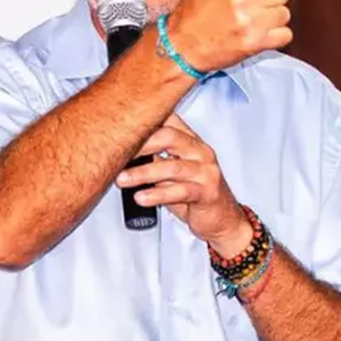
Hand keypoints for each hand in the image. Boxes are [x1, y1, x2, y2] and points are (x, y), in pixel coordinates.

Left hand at [116, 114, 252, 256]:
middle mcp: (200, 151)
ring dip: (142, 173)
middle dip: (140, 144)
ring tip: (122, 180)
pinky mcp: (208, 192)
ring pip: (171, 167)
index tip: (119, 128)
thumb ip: (155, 158)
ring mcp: (206, 171)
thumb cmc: (194, 194)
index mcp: (191, 141)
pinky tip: (141, 197)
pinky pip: (180, 191)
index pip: (169, 120)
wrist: (223, 219)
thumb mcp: (173, 172)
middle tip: (117, 154)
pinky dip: (157, 194)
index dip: (144, 121)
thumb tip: (123, 153)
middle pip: (169, 136)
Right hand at [167, 0, 292, 72]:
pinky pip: (285, 34)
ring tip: (247, 19)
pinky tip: (252, 33)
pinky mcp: (253, 42)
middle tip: (244, 5)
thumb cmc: (197, 0)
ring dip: (270, 18)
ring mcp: (247, 20)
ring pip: (284, 13)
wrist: (182, 43)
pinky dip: (273, 36)